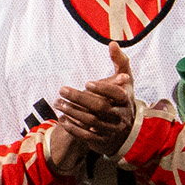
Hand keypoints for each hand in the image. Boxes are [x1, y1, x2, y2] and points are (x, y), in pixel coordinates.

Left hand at [54, 42, 136, 156]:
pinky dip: (72, 127)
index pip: (117, 94)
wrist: (125, 130)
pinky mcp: (102, 141)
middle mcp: (121, 116)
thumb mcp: (124, 81)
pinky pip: (86, 136)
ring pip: (91, 121)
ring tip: (57, 103)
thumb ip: (120, 62)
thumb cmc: (120, 99)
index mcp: (127, 100)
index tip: (86, 83)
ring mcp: (112, 130)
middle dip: (79, 98)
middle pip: (100, 107)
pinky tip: (61, 119)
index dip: (103, 88)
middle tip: (61, 90)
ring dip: (71, 111)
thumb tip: (113, 43)